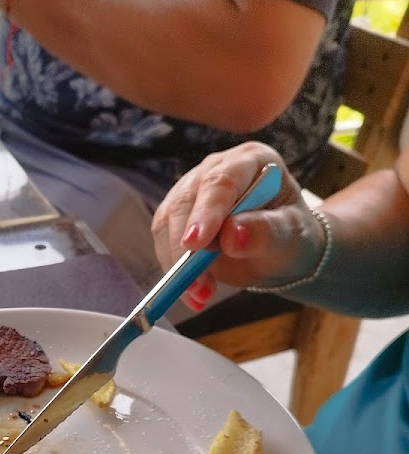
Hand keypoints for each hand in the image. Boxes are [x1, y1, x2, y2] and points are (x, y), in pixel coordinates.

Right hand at [151, 142, 323, 309]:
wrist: (277, 251)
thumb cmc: (289, 235)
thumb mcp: (290, 235)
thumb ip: (265, 232)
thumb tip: (232, 236)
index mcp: (251, 160)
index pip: (222, 181)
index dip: (206, 212)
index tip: (196, 244)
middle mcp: (216, 169)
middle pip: (186, 200)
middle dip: (184, 246)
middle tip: (194, 283)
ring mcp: (192, 190)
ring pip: (167, 221)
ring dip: (176, 263)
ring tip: (200, 294)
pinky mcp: (176, 215)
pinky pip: (163, 240)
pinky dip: (173, 269)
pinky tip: (195, 293)